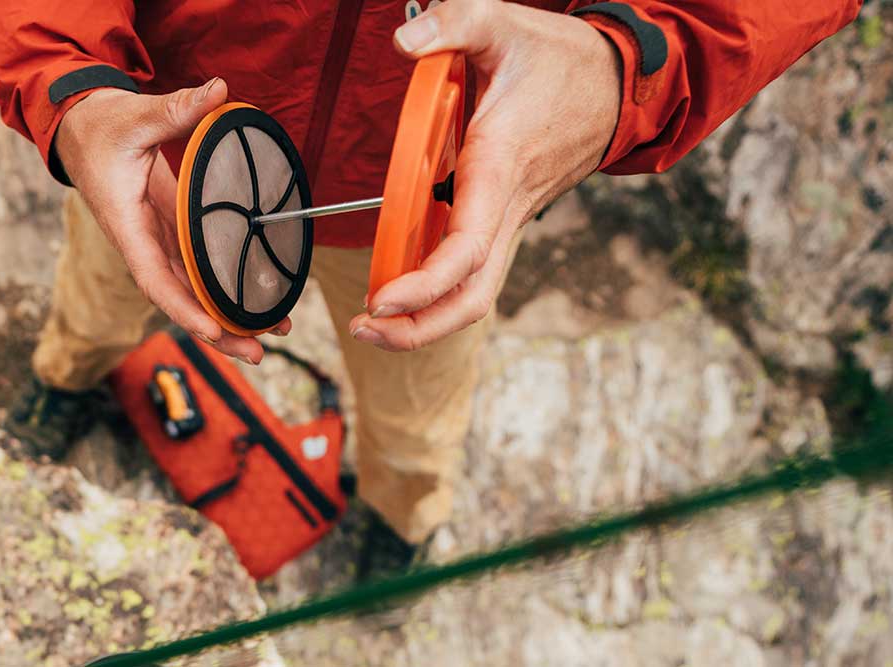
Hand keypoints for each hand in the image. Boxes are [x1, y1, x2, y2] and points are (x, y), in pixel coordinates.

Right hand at [54, 80, 288, 364]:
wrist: (80, 127)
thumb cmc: (100, 127)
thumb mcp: (133, 116)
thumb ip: (175, 109)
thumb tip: (218, 90)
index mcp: (127, 224)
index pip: (155, 279)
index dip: (185, 309)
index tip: (216, 331)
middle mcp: (143, 244)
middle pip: (179, 299)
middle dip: (217, 330)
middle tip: (259, 353)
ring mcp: (158, 243)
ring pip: (191, 291)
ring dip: (228, 316)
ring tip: (271, 332)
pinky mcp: (171, 235)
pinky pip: (197, 271)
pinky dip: (224, 288)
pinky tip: (256, 298)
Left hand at [350, 0, 620, 351]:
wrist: (615, 85)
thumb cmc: (559, 60)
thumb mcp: (504, 24)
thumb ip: (454, 22)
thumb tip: (403, 40)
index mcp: (499, 167)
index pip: (465, 250)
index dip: (424, 284)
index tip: (382, 299)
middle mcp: (507, 207)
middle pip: (472, 297)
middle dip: (419, 328)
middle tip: (365, 329)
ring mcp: (510, 220)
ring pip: (475, 293)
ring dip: (426, 320)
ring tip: (374, 322)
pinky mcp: (506, 219)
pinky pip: (474, 272)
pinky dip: (438, 293)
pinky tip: (402, 290)